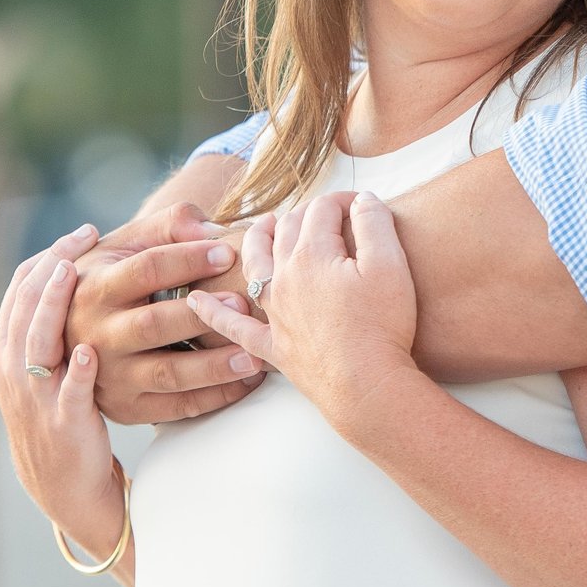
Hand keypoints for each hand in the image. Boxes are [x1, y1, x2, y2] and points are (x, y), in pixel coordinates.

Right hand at [0, 224, 123, 545]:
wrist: (62, 485)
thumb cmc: (64, 412)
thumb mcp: (47, 365)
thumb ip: (52, 323)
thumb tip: (74, 267)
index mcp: (10, 348)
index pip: (20, 290)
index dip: (48, 257)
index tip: (81, 232)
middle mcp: (15, 369)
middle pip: (24, 306)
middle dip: (50, 268)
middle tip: (80, 238)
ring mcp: (35, 397)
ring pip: (35, 344)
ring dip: (51, 307)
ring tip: (71, 275)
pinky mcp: (62, 425)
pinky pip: (66, 395)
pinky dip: (75, 373)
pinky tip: (88, 351)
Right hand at [68, 201, 264, 424]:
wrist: (67, 334)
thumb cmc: (111, 276)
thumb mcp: (125, 244)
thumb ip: (168, 226)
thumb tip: (211, 231)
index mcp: (95, 287)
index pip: (145, 270)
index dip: (187, 259)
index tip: (227, 253)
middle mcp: (96, 335)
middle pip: (153, 325)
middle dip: (199, 317)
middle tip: (242, 305)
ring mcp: (109, 377)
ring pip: (167, 373)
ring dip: (213, 367)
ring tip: (253, 356)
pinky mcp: (126, 408)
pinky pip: (174, 408)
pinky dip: (213, 397)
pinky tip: (245, 382)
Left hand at [188, 190, 418, 426]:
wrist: (366, 386)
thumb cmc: (382, 325)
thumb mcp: (390, 264)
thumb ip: (374, 223)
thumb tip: (362, 199)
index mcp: (312, 255)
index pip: (322, 210)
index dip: (343, 200)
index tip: (362, 204)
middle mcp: (284, 278)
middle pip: (288, 230)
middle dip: (308, 213)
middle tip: (329, 215)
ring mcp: (274, 313)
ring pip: (255, 264)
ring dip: (257, 239)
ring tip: (264, 225)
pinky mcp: (272, 346)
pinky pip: (232, 326)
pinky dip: (212, 313)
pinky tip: (196, 302)